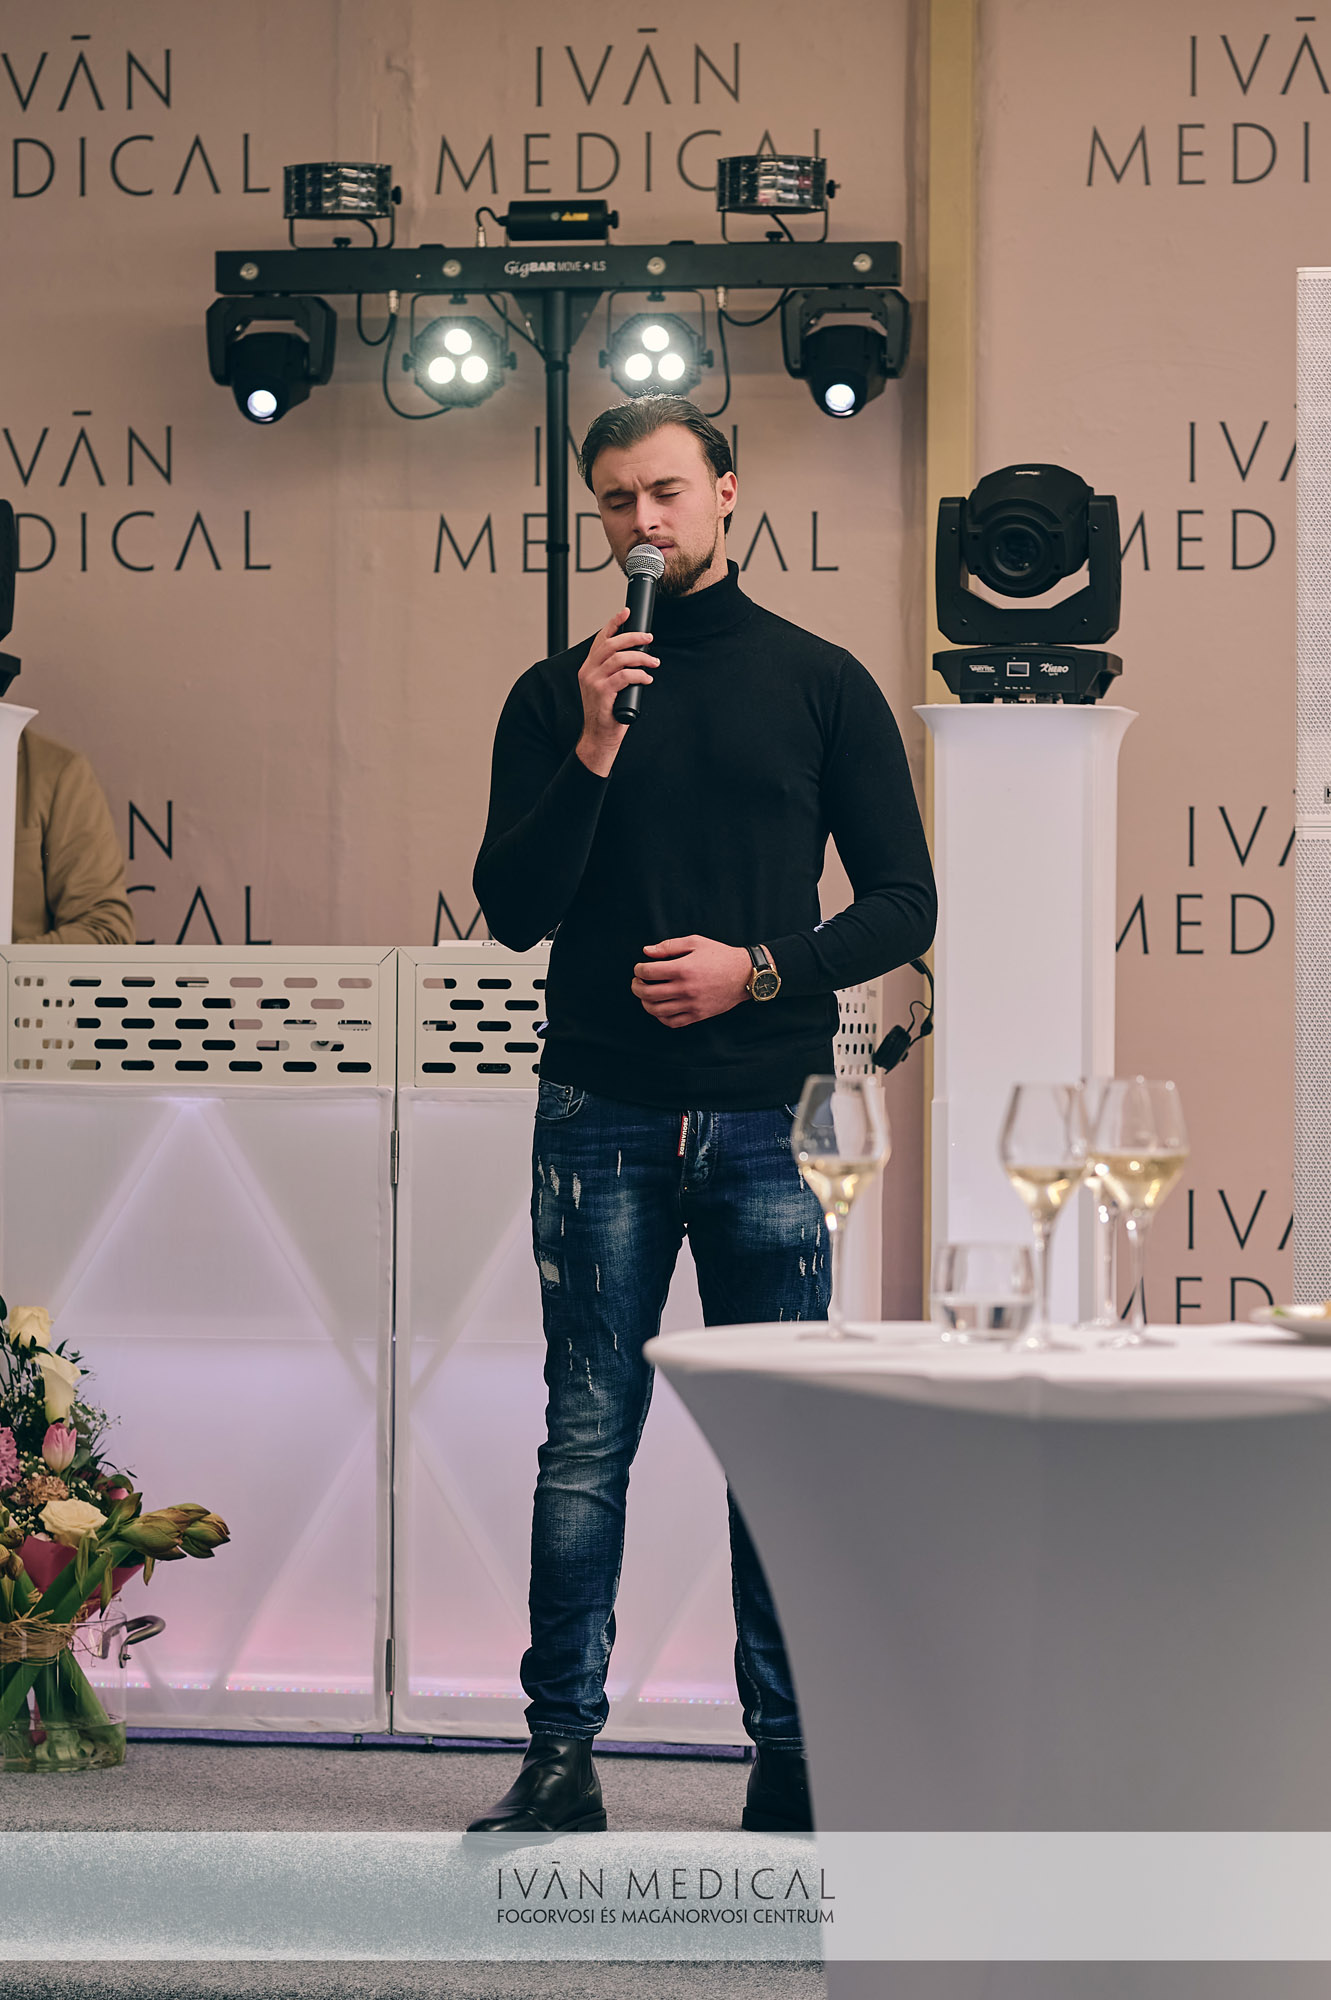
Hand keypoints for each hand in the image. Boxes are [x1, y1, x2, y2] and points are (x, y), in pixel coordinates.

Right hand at [575, 607, 658, 776]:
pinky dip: (639, 675)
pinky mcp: (602, 694)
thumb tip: (638, 655)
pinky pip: (624, 676)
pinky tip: (647, 679)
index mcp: (589, 667)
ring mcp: (593, 682)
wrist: (599, 736)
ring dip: (640, 657)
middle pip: (611, 644)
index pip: (600, 639)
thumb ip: (616, 670)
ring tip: (654, 662)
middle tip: (649, 638)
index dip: (614, 623)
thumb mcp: (609, 686)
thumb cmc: (608, 712)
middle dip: (633, 637)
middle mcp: (588, 671)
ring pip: (618, 658)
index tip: (626, 612)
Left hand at [631, 936, 753, 1028]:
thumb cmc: (720, 955)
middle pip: (647, 993)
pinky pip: (672, 1022)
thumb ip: (669, 946)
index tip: (640, 968)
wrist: (744, 975)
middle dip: (636, 987)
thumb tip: (646, 952)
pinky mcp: (698, 1015)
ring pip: (656, 1010)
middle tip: (637, 982)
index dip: (638, 969)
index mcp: (683, 969)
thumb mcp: (695, 942)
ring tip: (646, 994)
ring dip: (645, 1002)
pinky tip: (660, 1008)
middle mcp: (685, 988)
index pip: (648, 972)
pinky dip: (660, 1017)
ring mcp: (691, 1004)